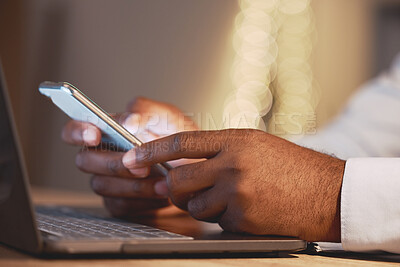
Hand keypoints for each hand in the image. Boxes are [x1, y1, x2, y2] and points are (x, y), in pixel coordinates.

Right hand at [61, 97, 197, 217]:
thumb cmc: (182, 143)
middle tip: (140, 165)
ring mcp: (110, 181)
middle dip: (112, 163)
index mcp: (110, 131)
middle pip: (85, 160)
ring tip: (162, 180)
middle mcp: (104, 156)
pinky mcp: (120, 203)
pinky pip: (118, 204)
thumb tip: (127, 120)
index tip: (94, 135)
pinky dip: (142, 199)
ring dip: (132, 184)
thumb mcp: (171, 119)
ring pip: (100, 185)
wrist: (198, 172)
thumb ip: (148, 111)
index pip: (76, 129)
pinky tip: (161, 192)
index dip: (77, 131)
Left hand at [122, 129, 344, 240]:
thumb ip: (216, 152)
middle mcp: (233, 162)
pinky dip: (224, 218)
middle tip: (179, 190)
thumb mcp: (253, 145)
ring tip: (229, 198)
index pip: (180, 142)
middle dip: (174, 188)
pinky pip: (216, 221)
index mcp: (234, 139)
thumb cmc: (289, 167)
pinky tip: (246, 209)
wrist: (326, 192)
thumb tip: (177, 167)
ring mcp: (237, 191)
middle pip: (179, 178)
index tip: (130, 158)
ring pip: (194, 204)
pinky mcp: (243, 217)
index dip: (151, 150)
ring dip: (203, 205)